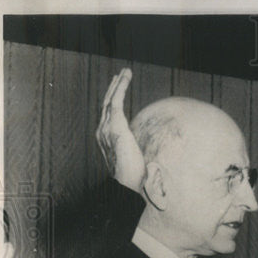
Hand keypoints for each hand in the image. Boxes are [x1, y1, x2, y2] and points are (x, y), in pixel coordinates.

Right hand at [96, 68, 144, 192]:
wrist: (130, 184)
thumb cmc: (136, 178)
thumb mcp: (137, 161)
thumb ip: (140, 152)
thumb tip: (155, 154)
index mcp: (107, 140)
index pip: (108, 116)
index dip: (112, 102)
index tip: (118, 91)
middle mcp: (102, 132)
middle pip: (106, 104)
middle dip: (113, 88)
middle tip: (120, 76)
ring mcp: (106, 129)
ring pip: (110, 99)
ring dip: (118, 84)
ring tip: (125, 72)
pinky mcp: (115, 127)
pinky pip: (116, 100)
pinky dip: (121, 87)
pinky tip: (126, 77)